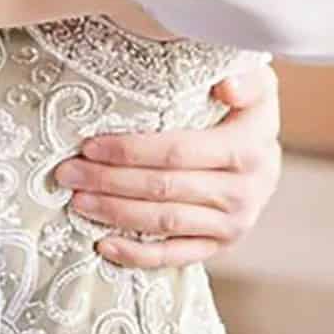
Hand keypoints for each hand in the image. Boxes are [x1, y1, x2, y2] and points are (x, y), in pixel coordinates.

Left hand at [54, 63, 281, 267]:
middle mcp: (244, 192)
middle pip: (164, 188)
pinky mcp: (221, 245)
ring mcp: (233, 224)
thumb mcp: (254, 82)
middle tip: (67, 173)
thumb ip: (245, 78)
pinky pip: (176, 255)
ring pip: (165, 223)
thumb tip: (226, 86)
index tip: (89, 145)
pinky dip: (138, 255)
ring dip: (115, 214)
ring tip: (76, 201)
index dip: (131, 151)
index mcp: (246, 149)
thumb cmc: (244, 107)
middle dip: (109, 181)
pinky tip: (104, 245)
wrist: (266, 151)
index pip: (178, 152)